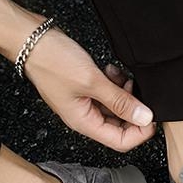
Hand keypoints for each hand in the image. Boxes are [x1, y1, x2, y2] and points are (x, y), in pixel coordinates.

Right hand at [24, 25, 154, 151]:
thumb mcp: (92, 82)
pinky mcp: (85, 88)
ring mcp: (84, 102)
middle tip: (138, 92)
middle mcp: (84, 116)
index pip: (120, 142)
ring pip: (115, 107)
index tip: (152, 116)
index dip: (139, 132)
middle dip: (133, 110)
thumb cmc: (51, 61)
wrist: (31, 39)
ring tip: (122, 78)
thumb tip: (144, 118)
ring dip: (124, 94)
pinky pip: (108, 93)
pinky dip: (115, 84)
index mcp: (84, 122)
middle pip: (120, 126)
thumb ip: (120, 101)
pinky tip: (112, 71)